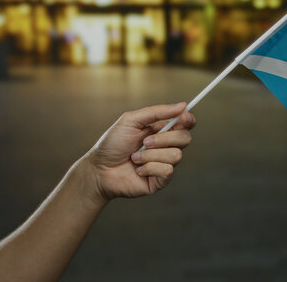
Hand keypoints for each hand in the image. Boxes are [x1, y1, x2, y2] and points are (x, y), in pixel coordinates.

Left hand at [81, 103, 195, 203]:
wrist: (99, 169)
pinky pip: (167, 170)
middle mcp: (166, 146)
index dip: (188, 119)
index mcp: (161, 130)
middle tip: (144, 142)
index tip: (184, 117)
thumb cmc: (112, 144)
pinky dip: (149, 168)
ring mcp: (164, 163)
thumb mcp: (131, 120)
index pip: (185, 123)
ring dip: (151, 155)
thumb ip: (157, 112)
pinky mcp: (161, 180)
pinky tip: (138, 169)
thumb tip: (182, 105)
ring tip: (135, 157)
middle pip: (185, 138)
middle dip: (164, 139)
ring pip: (176, 155)